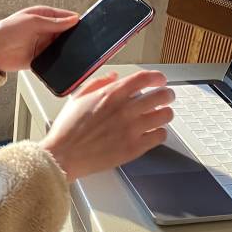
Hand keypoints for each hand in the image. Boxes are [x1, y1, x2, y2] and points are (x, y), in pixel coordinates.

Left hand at [0, 6, 79, 72]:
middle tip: (84, 41)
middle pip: (66, 33)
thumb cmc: (7, 30)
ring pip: (63, 47)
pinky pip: (55, 60)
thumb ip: (54, 23)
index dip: (76, 21)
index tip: (87, 26)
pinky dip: (60, 61)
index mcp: (44, 16)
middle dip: (74, 37)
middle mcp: (45, 30)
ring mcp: (44, 45)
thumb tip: (73, 20)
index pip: (66, 18)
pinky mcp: (41, 59)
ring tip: (76, 52)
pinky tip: (65, 62)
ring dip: (68, 50)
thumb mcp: (33, 21)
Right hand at [39, 70, 174, 181]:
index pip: (145, 78)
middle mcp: (125, 110)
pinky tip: (153, 132)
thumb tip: (114, 76)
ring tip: (161, 115)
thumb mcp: (78, 97)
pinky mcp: (134, 148)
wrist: (64, 155)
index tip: (160, 80)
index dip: (157, 77)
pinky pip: (159, 136)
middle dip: (167, 94)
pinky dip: (160, 133)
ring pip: (165, 116)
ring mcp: (131, 129)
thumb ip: (98, 83)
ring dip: (165, 113)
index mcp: (111, 95)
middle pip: (161, 95)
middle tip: (166, 97)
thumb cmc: (68, 129)